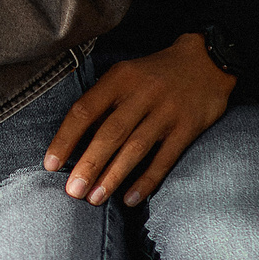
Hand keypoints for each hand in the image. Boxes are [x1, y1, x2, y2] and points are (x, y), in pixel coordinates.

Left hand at [43, 34, 235, 206]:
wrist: (207, 61)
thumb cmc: (154, 74)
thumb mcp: (125, 74)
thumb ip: (103, 101)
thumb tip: (74, 140)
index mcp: (119, 78)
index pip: (85, 110)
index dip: (66, 138)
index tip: (51, 164)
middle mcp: (141, 94)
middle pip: (109, 133)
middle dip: (89, 165)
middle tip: (72, 191)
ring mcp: (166, 112)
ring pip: (135, 148)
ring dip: (113, 176)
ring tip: (95, 198)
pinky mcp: (187, 128)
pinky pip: (164, 159)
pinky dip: (147, 180)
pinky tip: (130, 198)